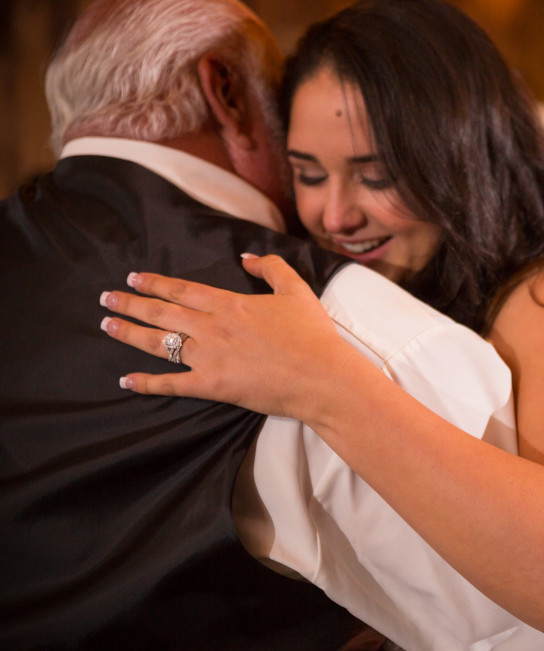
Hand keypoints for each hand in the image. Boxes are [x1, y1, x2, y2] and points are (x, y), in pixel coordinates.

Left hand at [100, 254, 350, 419]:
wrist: (322, 376)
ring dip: (129, 333)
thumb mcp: (297, 291)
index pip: (182, 289)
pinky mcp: (212, 385)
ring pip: (158, 342)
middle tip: (107, 298)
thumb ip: (271, 268)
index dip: (155, 283)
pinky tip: (126, 380)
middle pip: (161, 312)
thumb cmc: (313, 335)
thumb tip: (246, 258)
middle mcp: (212, 327)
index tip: (134, 278)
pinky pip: (171, 384)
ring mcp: (208, 357)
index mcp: (230, 304)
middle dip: (130, 303)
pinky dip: (147, 383)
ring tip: (107, 326)